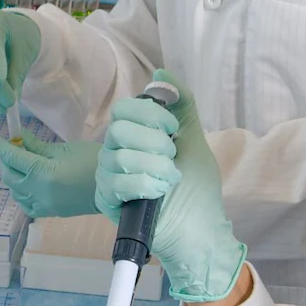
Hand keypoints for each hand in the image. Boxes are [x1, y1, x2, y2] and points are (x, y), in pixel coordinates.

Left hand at [0, 133, 99, 218]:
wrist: (112, 187)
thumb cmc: (92, 162)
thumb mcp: (63, 149)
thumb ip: (36, 146)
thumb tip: (17, 138)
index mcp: (43, 173)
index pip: (12, 156)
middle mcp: (38, 192)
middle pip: (8, 175)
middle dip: (6, 159)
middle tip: (15, 147)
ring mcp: (42, 205)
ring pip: (13, 189)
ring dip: (13, 175)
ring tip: (24, 164)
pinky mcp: (47, 212)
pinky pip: (24, 202)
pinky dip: (20, 191)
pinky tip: (29, 182)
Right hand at [94, 72, 245, 302]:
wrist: (199, 230)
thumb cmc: (197, 188)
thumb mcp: (194, 139)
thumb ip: (181, 104)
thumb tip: (161, 76)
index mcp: (135, 136)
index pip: (124, 109)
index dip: (149, 115)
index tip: (172, 130)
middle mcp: (116, 152)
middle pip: (118, 129)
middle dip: (153, 143)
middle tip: (171, 159)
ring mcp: (109, 176)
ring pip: (119, 156)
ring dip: (155, 167)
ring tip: (170, 180)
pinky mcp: (107, 200)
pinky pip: (115, 182)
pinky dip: (144, 184)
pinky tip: (158, 193)